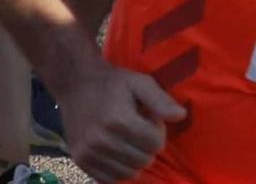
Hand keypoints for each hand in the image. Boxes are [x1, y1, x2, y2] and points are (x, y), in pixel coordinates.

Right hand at [55, 61, 185, 181]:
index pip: (156, 144)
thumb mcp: (138, 82)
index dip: (156, 130)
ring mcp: (89, 152)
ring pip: (130, 173)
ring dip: (133, 159)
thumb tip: (181, 116)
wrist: (74, 82)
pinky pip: (111, 179)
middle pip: (144, 160)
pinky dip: (118, 169)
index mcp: (118, 120)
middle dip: (146, 146)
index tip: (145, 118)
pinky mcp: (80, 160)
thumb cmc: (111, 83)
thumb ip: (160, 100)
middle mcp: (102, 139)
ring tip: (124, 139)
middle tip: (135, 129)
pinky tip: (114, 151)